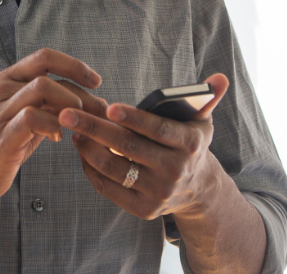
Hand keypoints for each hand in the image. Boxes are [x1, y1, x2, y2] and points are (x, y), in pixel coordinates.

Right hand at [0, 48, 102, 205]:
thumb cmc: (4, 144)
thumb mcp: (29, 116)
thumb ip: (52, 103)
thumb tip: (91, 98)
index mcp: (9, 79)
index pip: (45, 57)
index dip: (74, 66)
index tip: (96, 82)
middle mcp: (2, 90)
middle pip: (48, 75)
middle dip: (80, 92)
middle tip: (98, 112)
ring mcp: (0, 112)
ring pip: (41, 89)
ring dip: (69, 106)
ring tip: (78, 123)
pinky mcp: (3, 136)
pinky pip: (32, 117)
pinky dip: (53, 124)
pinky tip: (58, 137)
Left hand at [59, 73, 230, 219]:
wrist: (197, 189)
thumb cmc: (190, 144)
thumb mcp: (203, 121)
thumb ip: (208, 98)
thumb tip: (220, 77)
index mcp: (189, 145)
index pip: (158, 130)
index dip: (134, 118)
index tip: (109, 107)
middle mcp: (175, 171)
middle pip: (128, 147)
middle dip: (94, 128)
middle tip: (67, 112)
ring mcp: (158, 193)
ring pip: (113, 168)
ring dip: (87, 148)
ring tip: (72, 129)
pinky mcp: (143, 209)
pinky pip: (109, 187)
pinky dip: (90, 169)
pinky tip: (81, 151)